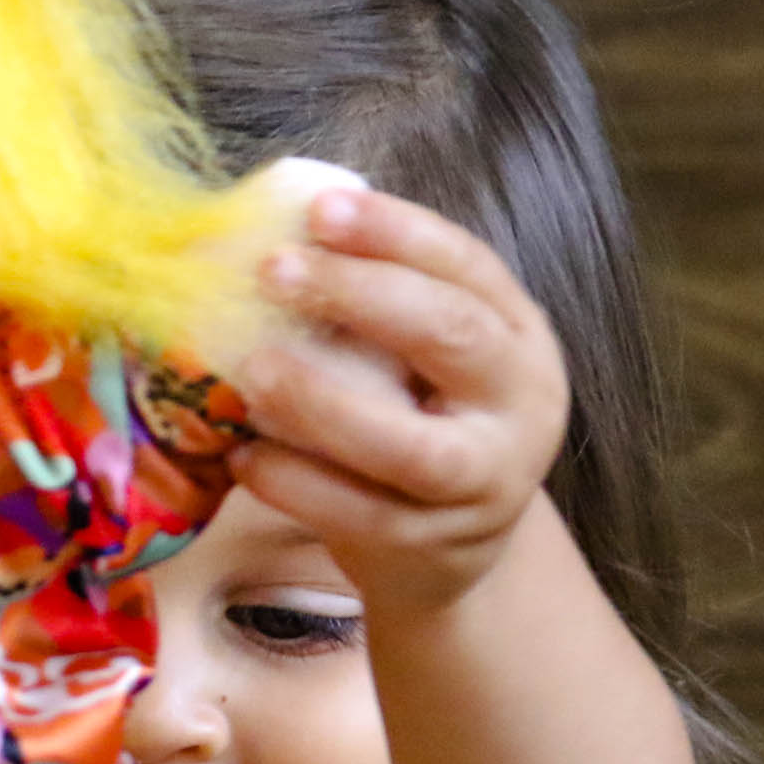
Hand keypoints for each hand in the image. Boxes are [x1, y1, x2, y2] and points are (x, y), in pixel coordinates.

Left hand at [230, 188, 570, 613]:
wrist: (452, 554)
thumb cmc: (421, 427)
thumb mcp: (421, 362)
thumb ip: (371, 309)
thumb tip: (269, 239)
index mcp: (520, 335)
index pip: (466, 265)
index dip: (393, 233)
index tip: (319, 209)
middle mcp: (518, 404)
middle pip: (448, 333)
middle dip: (357, 294)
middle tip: (271, 271)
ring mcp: (479, 483)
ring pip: (403, 443)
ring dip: (316, 401)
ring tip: (250, 369)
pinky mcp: (425, 545)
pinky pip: (352, 513)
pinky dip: (291, 481)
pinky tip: (243, 455)